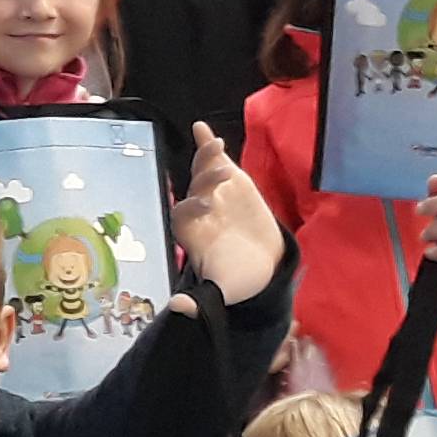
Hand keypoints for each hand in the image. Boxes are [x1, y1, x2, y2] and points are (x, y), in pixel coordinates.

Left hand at [169, 126, 283, 304]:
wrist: (260, 265)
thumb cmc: (236, 278)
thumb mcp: (221, 292)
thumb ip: (202, 301)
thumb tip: (177, 309)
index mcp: (192, 233)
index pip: (183, 214)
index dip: (191, 208)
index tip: (208, 209)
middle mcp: (198, 209)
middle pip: (194, 188)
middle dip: (204, 180)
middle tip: (224, 177)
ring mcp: (213, 192)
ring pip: (203, 171)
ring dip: (208, 159)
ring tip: (217, 147)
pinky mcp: (231, 181)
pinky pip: (214, 161)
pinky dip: (206, 144)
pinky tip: (200, 127)